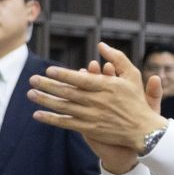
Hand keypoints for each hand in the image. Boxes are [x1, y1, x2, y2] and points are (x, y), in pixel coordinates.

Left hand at [29, 43, 164, 173]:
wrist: (143, 129)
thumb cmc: (136, 99)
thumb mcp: (132, 75)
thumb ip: (117, 58)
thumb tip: (101, 45)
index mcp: (107, 86)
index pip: (81, 80)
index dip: (64, 75)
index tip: (49, 70)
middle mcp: (98, 101)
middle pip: (68, 92)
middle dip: (48, 85)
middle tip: (32, 79)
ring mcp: (92, 116)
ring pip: (64, 108)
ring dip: (45, 101)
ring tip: (30, 93)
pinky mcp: (89, 129)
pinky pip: (66, 123)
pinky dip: (51, 119)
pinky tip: (37, 114)